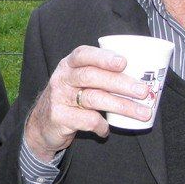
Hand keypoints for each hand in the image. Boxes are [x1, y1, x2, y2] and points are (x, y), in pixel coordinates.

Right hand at [24, 45, 150, 159]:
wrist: (41, 124)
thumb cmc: (70, 99)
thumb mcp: (78, 82)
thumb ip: (100, 76)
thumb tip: (140, 78)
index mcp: (68, 65)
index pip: (84, 54)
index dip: (103, 57)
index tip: (124, 62)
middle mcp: (62, 79)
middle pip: (92, 76)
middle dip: (120, 83)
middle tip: (143, 91)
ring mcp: (59, 98)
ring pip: (94, 98)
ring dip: (121, 106)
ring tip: (142, 113)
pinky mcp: (59, 117)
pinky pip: (87, 120)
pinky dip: (102, 125)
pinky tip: (107, 129)